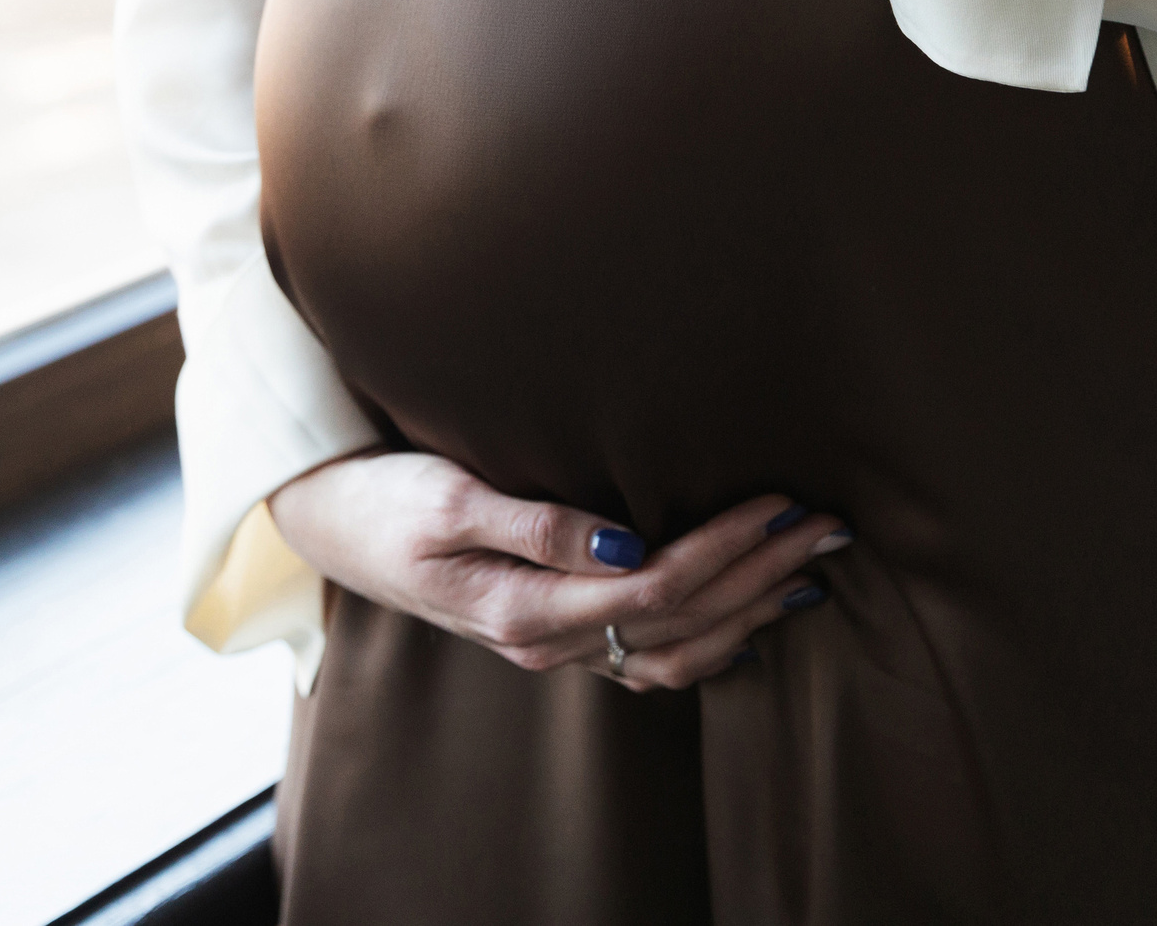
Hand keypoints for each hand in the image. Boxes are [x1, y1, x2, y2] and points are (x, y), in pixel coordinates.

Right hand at [267, 449, 851, 690]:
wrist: (328, 522)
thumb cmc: (384, 499)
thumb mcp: (449, 498)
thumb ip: (536, 524)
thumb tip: (625, 541)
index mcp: (522, 608)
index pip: (653, 589)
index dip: (725, 550)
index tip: (781, 503)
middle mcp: (544, 641)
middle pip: (679, 622)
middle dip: (760, 573)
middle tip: (828, 523)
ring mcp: (549, 646)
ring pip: (673, 652)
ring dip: (749, 610)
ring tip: (809, 566)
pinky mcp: (549, 632)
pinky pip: (645, 658)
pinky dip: (708, 640)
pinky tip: (746, 618)